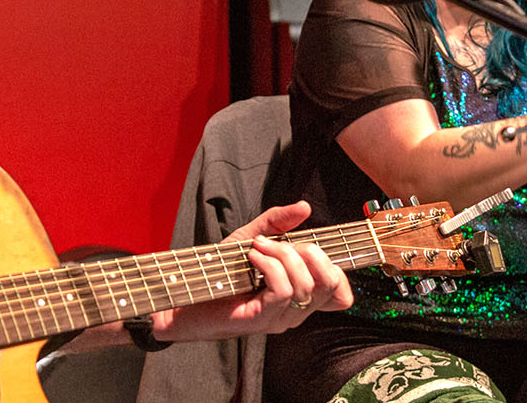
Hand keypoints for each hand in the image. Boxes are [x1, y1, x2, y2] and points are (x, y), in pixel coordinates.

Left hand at [151, 201, 352, 341]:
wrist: (184, 294)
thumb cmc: (217, 271)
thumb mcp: (251, 237)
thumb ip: (278, 222)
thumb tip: (305, 207)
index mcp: (299, 297)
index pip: (342, 297)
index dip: (338, 271)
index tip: (309, 248)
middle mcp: (295, 312)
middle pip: (330, 284)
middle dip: (311, 252)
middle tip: (279, 243)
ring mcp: (279, 319)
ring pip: (306, 285)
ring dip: (283, 254)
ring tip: (257, 248)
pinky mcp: (261, 319)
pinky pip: (283, 289)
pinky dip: (269, 265)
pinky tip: (252, 257)